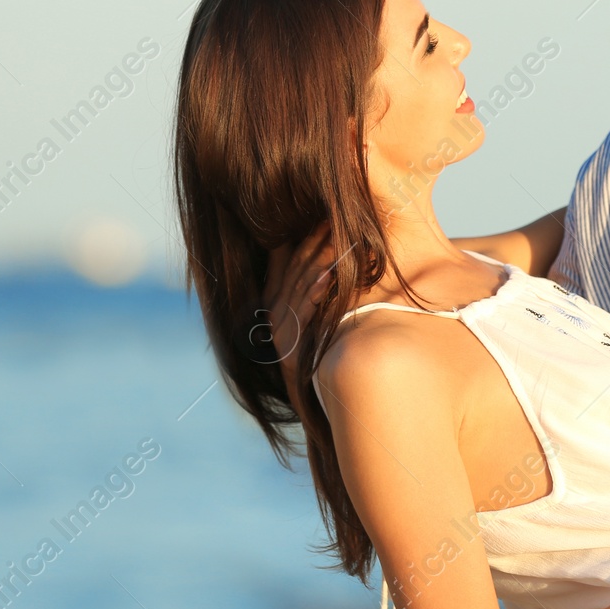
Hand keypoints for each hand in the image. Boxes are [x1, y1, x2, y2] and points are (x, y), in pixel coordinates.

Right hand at [259, 223, 335, 378]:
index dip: (305, 236)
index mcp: (274, 298)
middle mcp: (274, 309)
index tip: (323, 215)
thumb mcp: (301, 315)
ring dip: (320, 259)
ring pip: (302, 284)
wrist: (304, 394)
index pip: (288, 259)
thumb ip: (304, 286)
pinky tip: (326, 277)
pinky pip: (304, 311)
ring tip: (335, 238)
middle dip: (316, 240)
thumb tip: (316, 257)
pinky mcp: (291, 342)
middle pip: (297, 267)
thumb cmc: (308, 350)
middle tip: (334, 218)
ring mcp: (281, 326)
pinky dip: (315, 292)